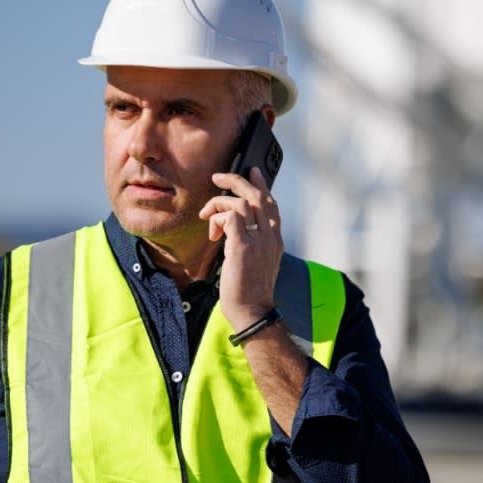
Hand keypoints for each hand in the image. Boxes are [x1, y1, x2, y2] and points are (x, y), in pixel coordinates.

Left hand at [199, 167, 283, 331]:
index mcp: (275, 239)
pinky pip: (230, 218)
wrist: (252, 311)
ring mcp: (259, 241)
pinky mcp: (242, 247)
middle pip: (257, 196)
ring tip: (207, 217)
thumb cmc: (249, 290)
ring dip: (219, 204)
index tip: (251, 171)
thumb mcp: (256, 261)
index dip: (261, 184)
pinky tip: (212, 234)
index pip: (271, 203)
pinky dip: (217, 219)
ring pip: (241, 203)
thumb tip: (234, 228)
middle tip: (218, 177)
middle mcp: (270, 236)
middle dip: (236, 181)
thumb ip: (251, 242)